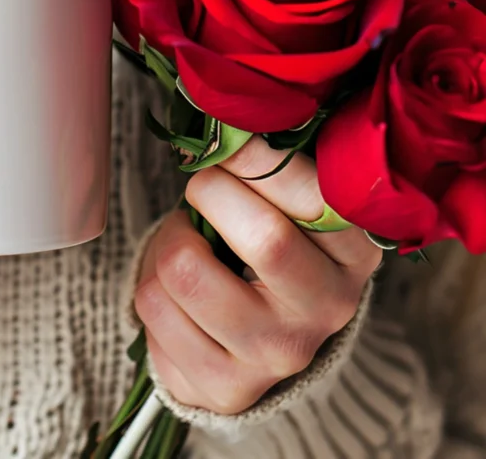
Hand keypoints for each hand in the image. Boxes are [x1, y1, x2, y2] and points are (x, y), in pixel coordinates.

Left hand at [133, 138, 381, 414]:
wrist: (252, 346)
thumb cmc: (265, 252)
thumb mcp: (290, 209)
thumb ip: (271, 168)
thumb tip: (225, 119)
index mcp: (355, 253)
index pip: (315, 197)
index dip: (256, 157)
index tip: (226, 142)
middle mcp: (328, 309)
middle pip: (264, 237)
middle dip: (211, 191)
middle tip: (202, 186)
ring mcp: (276, 355)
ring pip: (186, 269)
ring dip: (169, 238)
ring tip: (186, 240)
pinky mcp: (223, 384)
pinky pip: (153, 307)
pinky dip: (148, 279)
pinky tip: (174, 286)